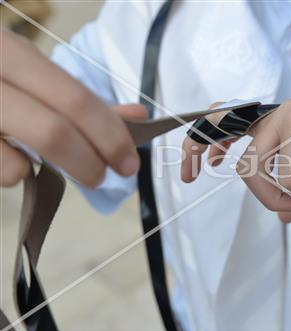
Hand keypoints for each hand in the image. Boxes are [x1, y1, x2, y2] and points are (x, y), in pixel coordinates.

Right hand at [0, 31, 141, 186]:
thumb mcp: (34, 77)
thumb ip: (82, 99)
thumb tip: (137, 116)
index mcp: (15, 55)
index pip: (77, 100)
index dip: (111, 136)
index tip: (130, 162)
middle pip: (54, 131)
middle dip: (90, 162)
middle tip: (105, 176)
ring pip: (20, 159)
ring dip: (58, 171)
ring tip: (66, 169)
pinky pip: (1, 171)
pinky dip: (16, 174)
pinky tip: (17, 162)